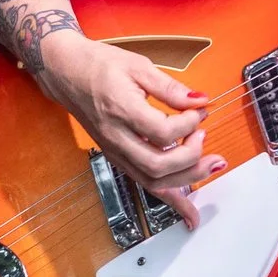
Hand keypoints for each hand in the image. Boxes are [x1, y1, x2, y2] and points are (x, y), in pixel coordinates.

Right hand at [34, 32, 222, 228]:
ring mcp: (115, 151)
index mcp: (122, 110)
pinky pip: (144, 183)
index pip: (162, 132)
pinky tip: (189, 209)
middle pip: (158, 165)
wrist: (67, 73)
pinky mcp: (117, 157)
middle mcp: (116, 137)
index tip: (198, 111)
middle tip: (205, 138)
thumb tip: (199, 100)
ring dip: (187, 180)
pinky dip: (170, 198)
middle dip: (191, 158)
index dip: (188, 123)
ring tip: (210, 167)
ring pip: (153, 181)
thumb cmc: (99, 66)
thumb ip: (170, 87)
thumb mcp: (138, 66)